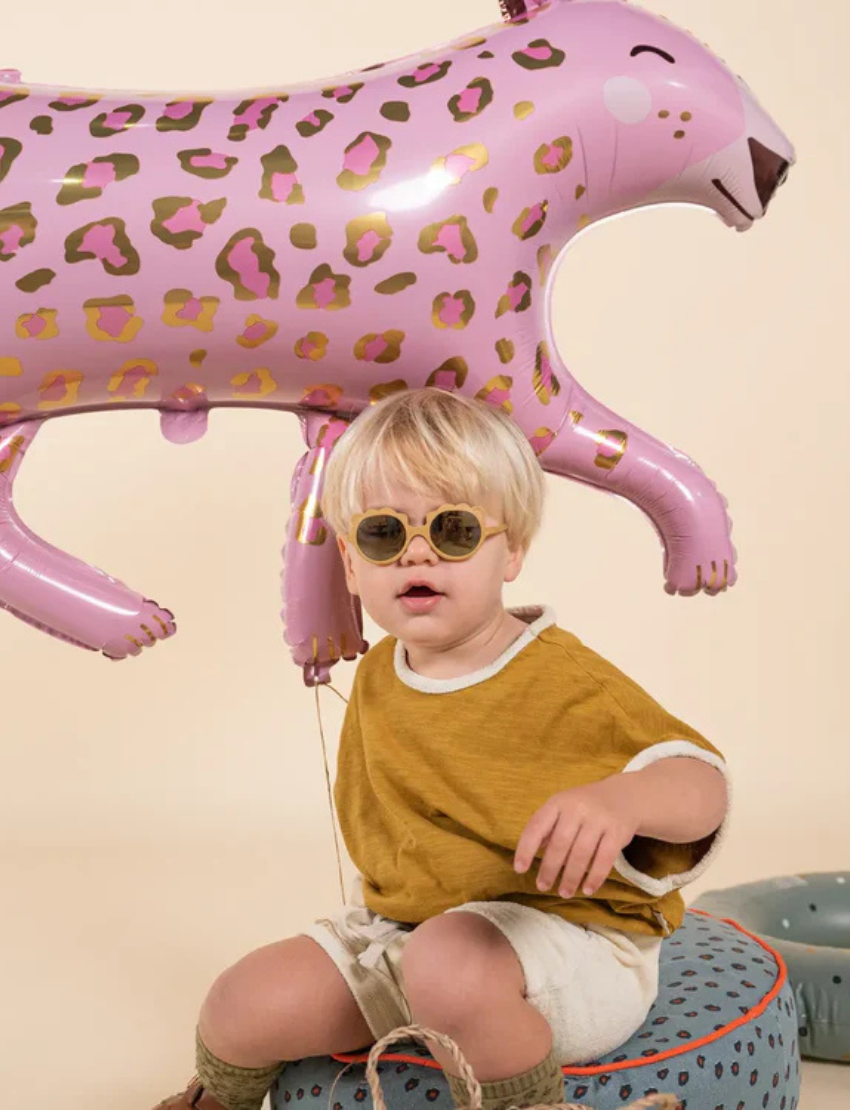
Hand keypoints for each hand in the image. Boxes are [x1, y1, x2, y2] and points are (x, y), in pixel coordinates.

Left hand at [513, 778, 638, 897]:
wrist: (623, 796)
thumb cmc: (584, 807)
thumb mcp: (562, 808)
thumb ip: (546, 829)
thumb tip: (528, 856)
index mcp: (558, 802)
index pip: (537, 826)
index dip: (526, 848)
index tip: (519, 869)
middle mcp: (577, 808)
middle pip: (560, 843)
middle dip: (549, 869)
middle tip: (543, 886)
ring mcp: (599, 819)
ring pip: (581, 853)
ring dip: (571, 877)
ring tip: (564, 893)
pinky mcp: (618, 831)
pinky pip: (605, 858)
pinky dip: (595, 877)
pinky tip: (587, 889)